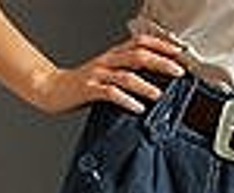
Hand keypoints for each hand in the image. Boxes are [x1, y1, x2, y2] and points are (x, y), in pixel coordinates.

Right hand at [30, 32, 186, 115]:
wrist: (52, 88)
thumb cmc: (83, 85)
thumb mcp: (108, 74)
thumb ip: (129, 73)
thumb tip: (157, 83)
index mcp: (115, 54)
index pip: (141, 42)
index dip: (162, 44)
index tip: (181, 52)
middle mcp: (108, 60)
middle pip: (138, 55)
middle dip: (161, 62)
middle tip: (179, 71)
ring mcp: (98, 74)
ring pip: (126, 74)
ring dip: (145, 85)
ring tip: (160, 95)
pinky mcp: (89, 89)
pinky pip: (110, 93)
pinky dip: (126, 100)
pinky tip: (138, 108)